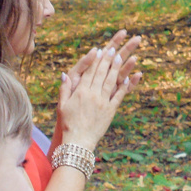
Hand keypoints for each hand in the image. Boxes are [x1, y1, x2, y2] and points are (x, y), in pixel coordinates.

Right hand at [57, 32, 140, 146]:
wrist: (78, 141)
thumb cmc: (67, 123)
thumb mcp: (62, 105)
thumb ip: (65, 88)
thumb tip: (64, 74)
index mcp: (81, 92)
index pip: (90, 72)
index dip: (96, 60)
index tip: (101, 50)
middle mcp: (92, 95)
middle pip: (101, 73)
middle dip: (108, 60)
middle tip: (114, 49)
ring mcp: (102, 102)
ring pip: (111, 81)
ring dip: (117, 68)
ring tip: (121, 57)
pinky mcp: (110, 111)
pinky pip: (118, 96)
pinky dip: (123, 86)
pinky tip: (128, 77)